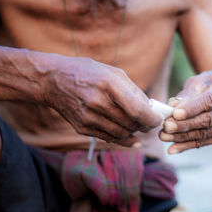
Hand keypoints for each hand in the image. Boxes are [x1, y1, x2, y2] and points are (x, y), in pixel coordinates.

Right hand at [44, 55, 161, 146]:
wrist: (53, 80)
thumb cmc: (88, 73)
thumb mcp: (113, 73)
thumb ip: (134, 91)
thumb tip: (152, 110)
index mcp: (109, 84)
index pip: (138, 111)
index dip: (152, 119)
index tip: (158, 119)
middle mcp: (98, 102)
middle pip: (131, 124)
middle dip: (145, 125)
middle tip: (149, 122)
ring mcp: (88, 117)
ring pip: (122, 133)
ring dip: (134, 131)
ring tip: (136, 124)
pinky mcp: (82, 127)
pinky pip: (109, 138)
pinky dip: (122, 138)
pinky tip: (129, 136)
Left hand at [159, 71, 211, 153]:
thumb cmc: (211, 85)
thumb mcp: (201, 82)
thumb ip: (188, 93)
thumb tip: (173, 106)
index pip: (211, 100)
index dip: (192, 108)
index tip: (175, 113)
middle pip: (208, 119)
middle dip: (184, 124)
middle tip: (166, 126)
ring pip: (204, 133)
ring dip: (182, 137)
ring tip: (164, 136)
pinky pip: (204, 142)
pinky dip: (187, 146)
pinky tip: (172, 148)